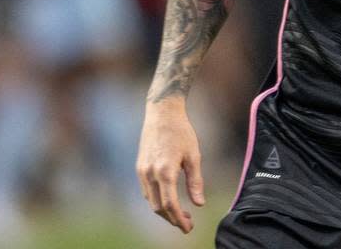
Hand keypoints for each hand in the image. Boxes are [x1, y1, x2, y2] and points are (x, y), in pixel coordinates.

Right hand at [137, 99, 206, 232]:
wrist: (162, 113)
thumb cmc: (182, 132)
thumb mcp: (194, 155)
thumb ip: (195, 181)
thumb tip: (199, 204)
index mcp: (165, 171)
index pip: (170, 204)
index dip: (179, 219)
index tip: (189, 228)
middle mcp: (150, 173)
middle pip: (158, 207)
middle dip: (172, 218)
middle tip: (188, 224)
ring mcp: (142, 170)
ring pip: (151, 200)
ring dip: (164, 210)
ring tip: (182, 213)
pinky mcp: (140, 167)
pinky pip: (147, 191)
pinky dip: (158, 199)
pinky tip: (170, 199)